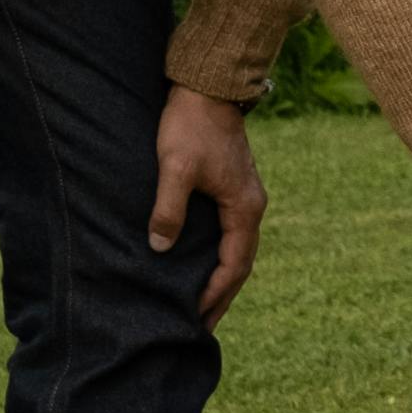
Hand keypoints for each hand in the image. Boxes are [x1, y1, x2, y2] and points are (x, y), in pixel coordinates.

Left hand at [146, 88, 263, 322]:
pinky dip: (219, 255)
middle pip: (240, 262)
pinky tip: (201, 262)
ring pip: (237, 248)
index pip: (234, 264)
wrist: (207, 86)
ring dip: (222, 276)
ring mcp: (244, 196)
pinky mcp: (233, 186)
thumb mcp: (175, 168)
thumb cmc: (190, 125)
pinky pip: (230, 233)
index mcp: (244, 207)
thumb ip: (169, 209)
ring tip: (202, 303)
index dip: (216, 294)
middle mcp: (250, 206)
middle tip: (203, 326)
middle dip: (222, 295)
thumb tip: (160, 248)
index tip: (196, 318)